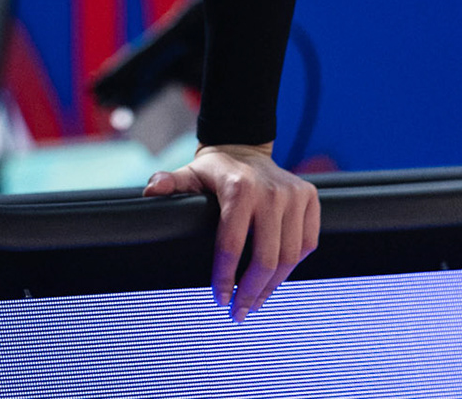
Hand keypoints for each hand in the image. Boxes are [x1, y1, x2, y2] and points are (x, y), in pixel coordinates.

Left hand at [145, 143, 318, 321]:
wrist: (245, 149)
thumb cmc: (215, 171)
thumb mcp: (190, 174)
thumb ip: (170, 183)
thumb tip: (151, 191)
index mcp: (239, 188)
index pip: (232, 244)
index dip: (225, 277)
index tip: (219, 298)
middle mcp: (271, 191)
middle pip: (266, 258)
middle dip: (251, 292)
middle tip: (239, 312)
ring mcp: (295, 195)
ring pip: (290, 256)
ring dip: (272, 286)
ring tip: (256, 302)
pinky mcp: (310, 199)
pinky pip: (308, 244)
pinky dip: (293, 267)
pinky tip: (275, 279)